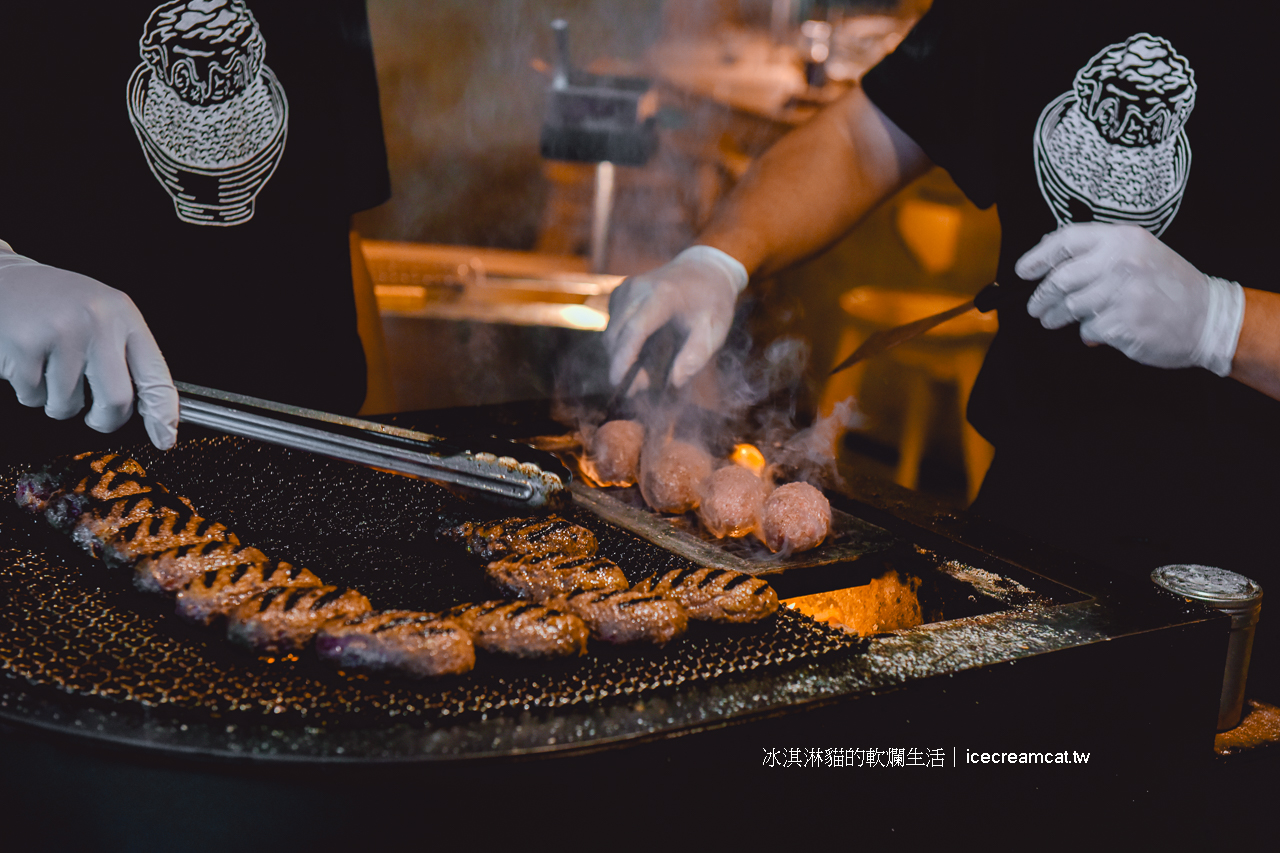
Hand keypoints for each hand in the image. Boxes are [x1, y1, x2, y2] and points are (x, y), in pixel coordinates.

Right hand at [0, 247, 178, 447]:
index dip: (163, 413)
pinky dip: (29, 392)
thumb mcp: (102, 314)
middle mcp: (97, 321)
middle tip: (95, 417)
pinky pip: (33, 396)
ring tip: (49, 371)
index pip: (155, 373)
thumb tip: (152, 407)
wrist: (2, 278)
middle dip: (105, 420)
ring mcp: (60, 332)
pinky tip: (27, 363)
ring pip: (68, 405)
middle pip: (116, 400)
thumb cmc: (56, 303)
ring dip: (57, 402)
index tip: (165, 437)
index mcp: (123, 315)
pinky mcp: (24, 344)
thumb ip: (125, 354)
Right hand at [602, 245, 747, 388]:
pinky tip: (641, 348)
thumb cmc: (712, 302)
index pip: (636, 330)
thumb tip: (673, 381)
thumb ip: (696, 356)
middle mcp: (638, 288)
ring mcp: (626, 288)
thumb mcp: (715, 329)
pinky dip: (620, 342)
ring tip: (644, 370)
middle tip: (641, 387)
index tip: (617, 383)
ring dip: (620, 355)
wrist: (704, 269)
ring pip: (610, 332)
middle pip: (616, 334)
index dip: (624, 358)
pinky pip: (612, 325)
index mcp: (664, 295)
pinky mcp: (620, 291)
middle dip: (621, 364)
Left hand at [1018, 224, 1244, 375]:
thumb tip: (1048, 250)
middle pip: (1060, 278)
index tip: (1023, 271)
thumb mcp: (1140, 252)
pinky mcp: (1122, 324)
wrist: (1208, 317)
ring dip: (1054, 317)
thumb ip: (1098, 250)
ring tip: (1051, 320)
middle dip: (1041, 296)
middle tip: (1034, 306)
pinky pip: (1088, 329)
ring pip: (1069, 306)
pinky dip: (1088, 332)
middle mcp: (1121, 263)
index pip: (1066, 240)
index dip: (1038, 256)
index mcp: (1123, 239)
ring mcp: (1121, 294)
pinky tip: (1096, 332)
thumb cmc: (1169, 285)